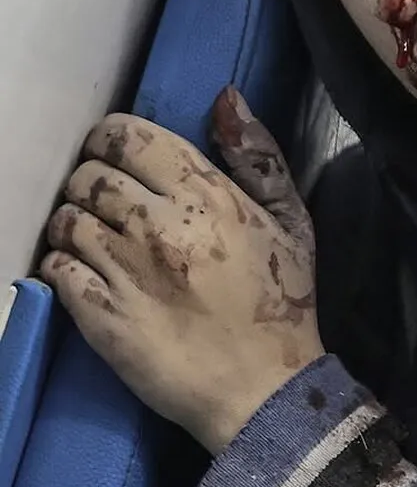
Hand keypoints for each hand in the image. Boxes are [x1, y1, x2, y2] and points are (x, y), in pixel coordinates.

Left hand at [39, 87, 324, 454]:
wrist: (261, 388)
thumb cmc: (281, 299)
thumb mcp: (292, 219)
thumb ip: (259, 155)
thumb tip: (225, 98)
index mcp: (207, 195)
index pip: (128, 137)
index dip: (112, 138)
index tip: (119, 154)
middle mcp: (159, 225)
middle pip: (89, 174)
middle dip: (93, 180)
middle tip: (110, 201)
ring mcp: (124, 271)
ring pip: (66, 219)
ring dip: (75, 223)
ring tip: (97, 239)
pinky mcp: (97, 316)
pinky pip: (54, 268)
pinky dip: (62, 265)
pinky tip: (87, 273)